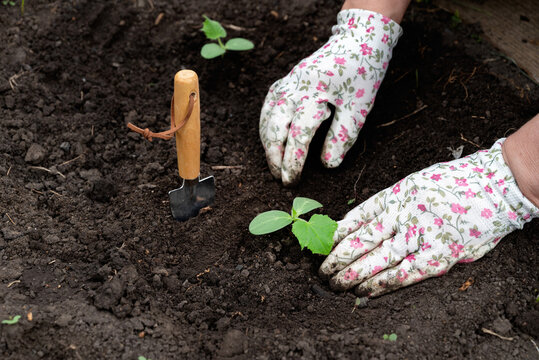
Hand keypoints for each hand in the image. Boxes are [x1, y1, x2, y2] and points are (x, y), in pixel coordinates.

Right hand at [259, 9, 401, 184]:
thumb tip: (327, 165)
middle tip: (280, 178)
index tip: (291, 180)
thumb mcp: (359, 107)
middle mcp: (294, 88)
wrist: (357, 39)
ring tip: (274, 164)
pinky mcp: (285, 81)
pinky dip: (266, 126)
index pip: (297, 135)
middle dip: (274, 157)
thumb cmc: (362, 73)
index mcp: (314, 93)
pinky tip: (270, 139)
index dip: (292, 161)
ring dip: (267, 144)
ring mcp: (286, 83)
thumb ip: (342, 136)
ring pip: (267, 118)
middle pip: (274, 129)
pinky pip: (268, 107)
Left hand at [319, 139, 537, 296]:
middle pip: (361, 239)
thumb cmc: (456, 184)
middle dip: (338, 257)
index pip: (357, 217)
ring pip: (376, 257)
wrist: (495, 185)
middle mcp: (402, 212)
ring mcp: (420, 233)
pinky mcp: (439, 253)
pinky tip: (365, 291)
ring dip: (353, 273)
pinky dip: (382, 283)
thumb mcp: (415, 183)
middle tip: (322, 270)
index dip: (337, 233)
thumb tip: (362, 224)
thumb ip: (392, 202)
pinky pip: (404, 272)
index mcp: (395, 194)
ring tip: (335, 284)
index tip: (323, 244)